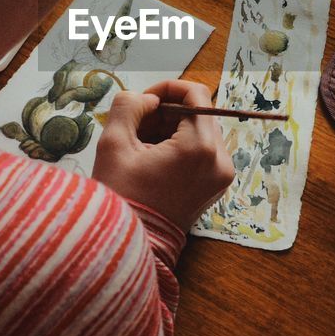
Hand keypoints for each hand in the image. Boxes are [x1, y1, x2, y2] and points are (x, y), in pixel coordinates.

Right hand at [94, 80, 233, 230]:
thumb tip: (147, 99)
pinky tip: (152, 159)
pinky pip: (202, 151)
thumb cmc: (120, 199)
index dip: (169, 88)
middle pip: (199, 113)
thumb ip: (129, 106)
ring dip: (171, 129)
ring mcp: (221, 176)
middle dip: (166, 112)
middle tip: (136, 125)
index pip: (197, 95)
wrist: (129, 247)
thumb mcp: (113, 144)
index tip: (144, 99)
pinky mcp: (215, 187)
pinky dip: (179, 146)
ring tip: (141, 145)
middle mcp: (219, 161)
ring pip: (200, 131)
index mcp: (199, 148)